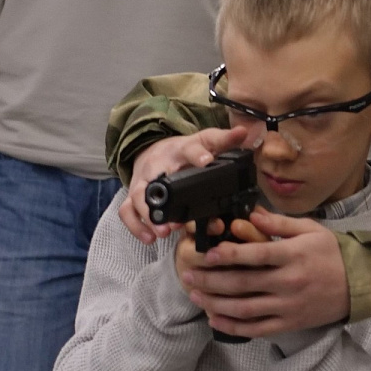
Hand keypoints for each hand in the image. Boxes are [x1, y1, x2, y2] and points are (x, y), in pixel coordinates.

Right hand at [120, 125, 249, 243]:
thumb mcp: (205, 141)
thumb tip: (243, 131)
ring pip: (138, 198)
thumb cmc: (184, 152)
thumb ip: (224, 140)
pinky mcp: (133, 197)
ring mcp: (142, 182)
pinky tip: (149, 239)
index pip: (189, 148)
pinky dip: (135, 226)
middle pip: (156, 178)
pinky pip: (127, 211)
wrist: (154, 152)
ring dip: (149, 217)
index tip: (207, 160)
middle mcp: (157, 166)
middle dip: (165, 197)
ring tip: (164, 232)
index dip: (198, 154)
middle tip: (179, 218)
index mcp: (179, 151)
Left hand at [181, 209, 349, 337]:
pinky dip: (233, 325)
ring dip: (215, 302)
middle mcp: (288, 282)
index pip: (255, 255)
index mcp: (292, 255)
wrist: (359, 284)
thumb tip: (252, 214)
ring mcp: (288, 305)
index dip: (228, 254)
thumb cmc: (333, 254)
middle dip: (211, 279)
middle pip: (242, 283)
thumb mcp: (311, 229)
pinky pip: (257, 328)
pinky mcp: (289, 323)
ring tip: (196, 294)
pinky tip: (216, 318)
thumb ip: (280, 222)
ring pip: (244, 308)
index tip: (208, 253)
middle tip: (188, 274)